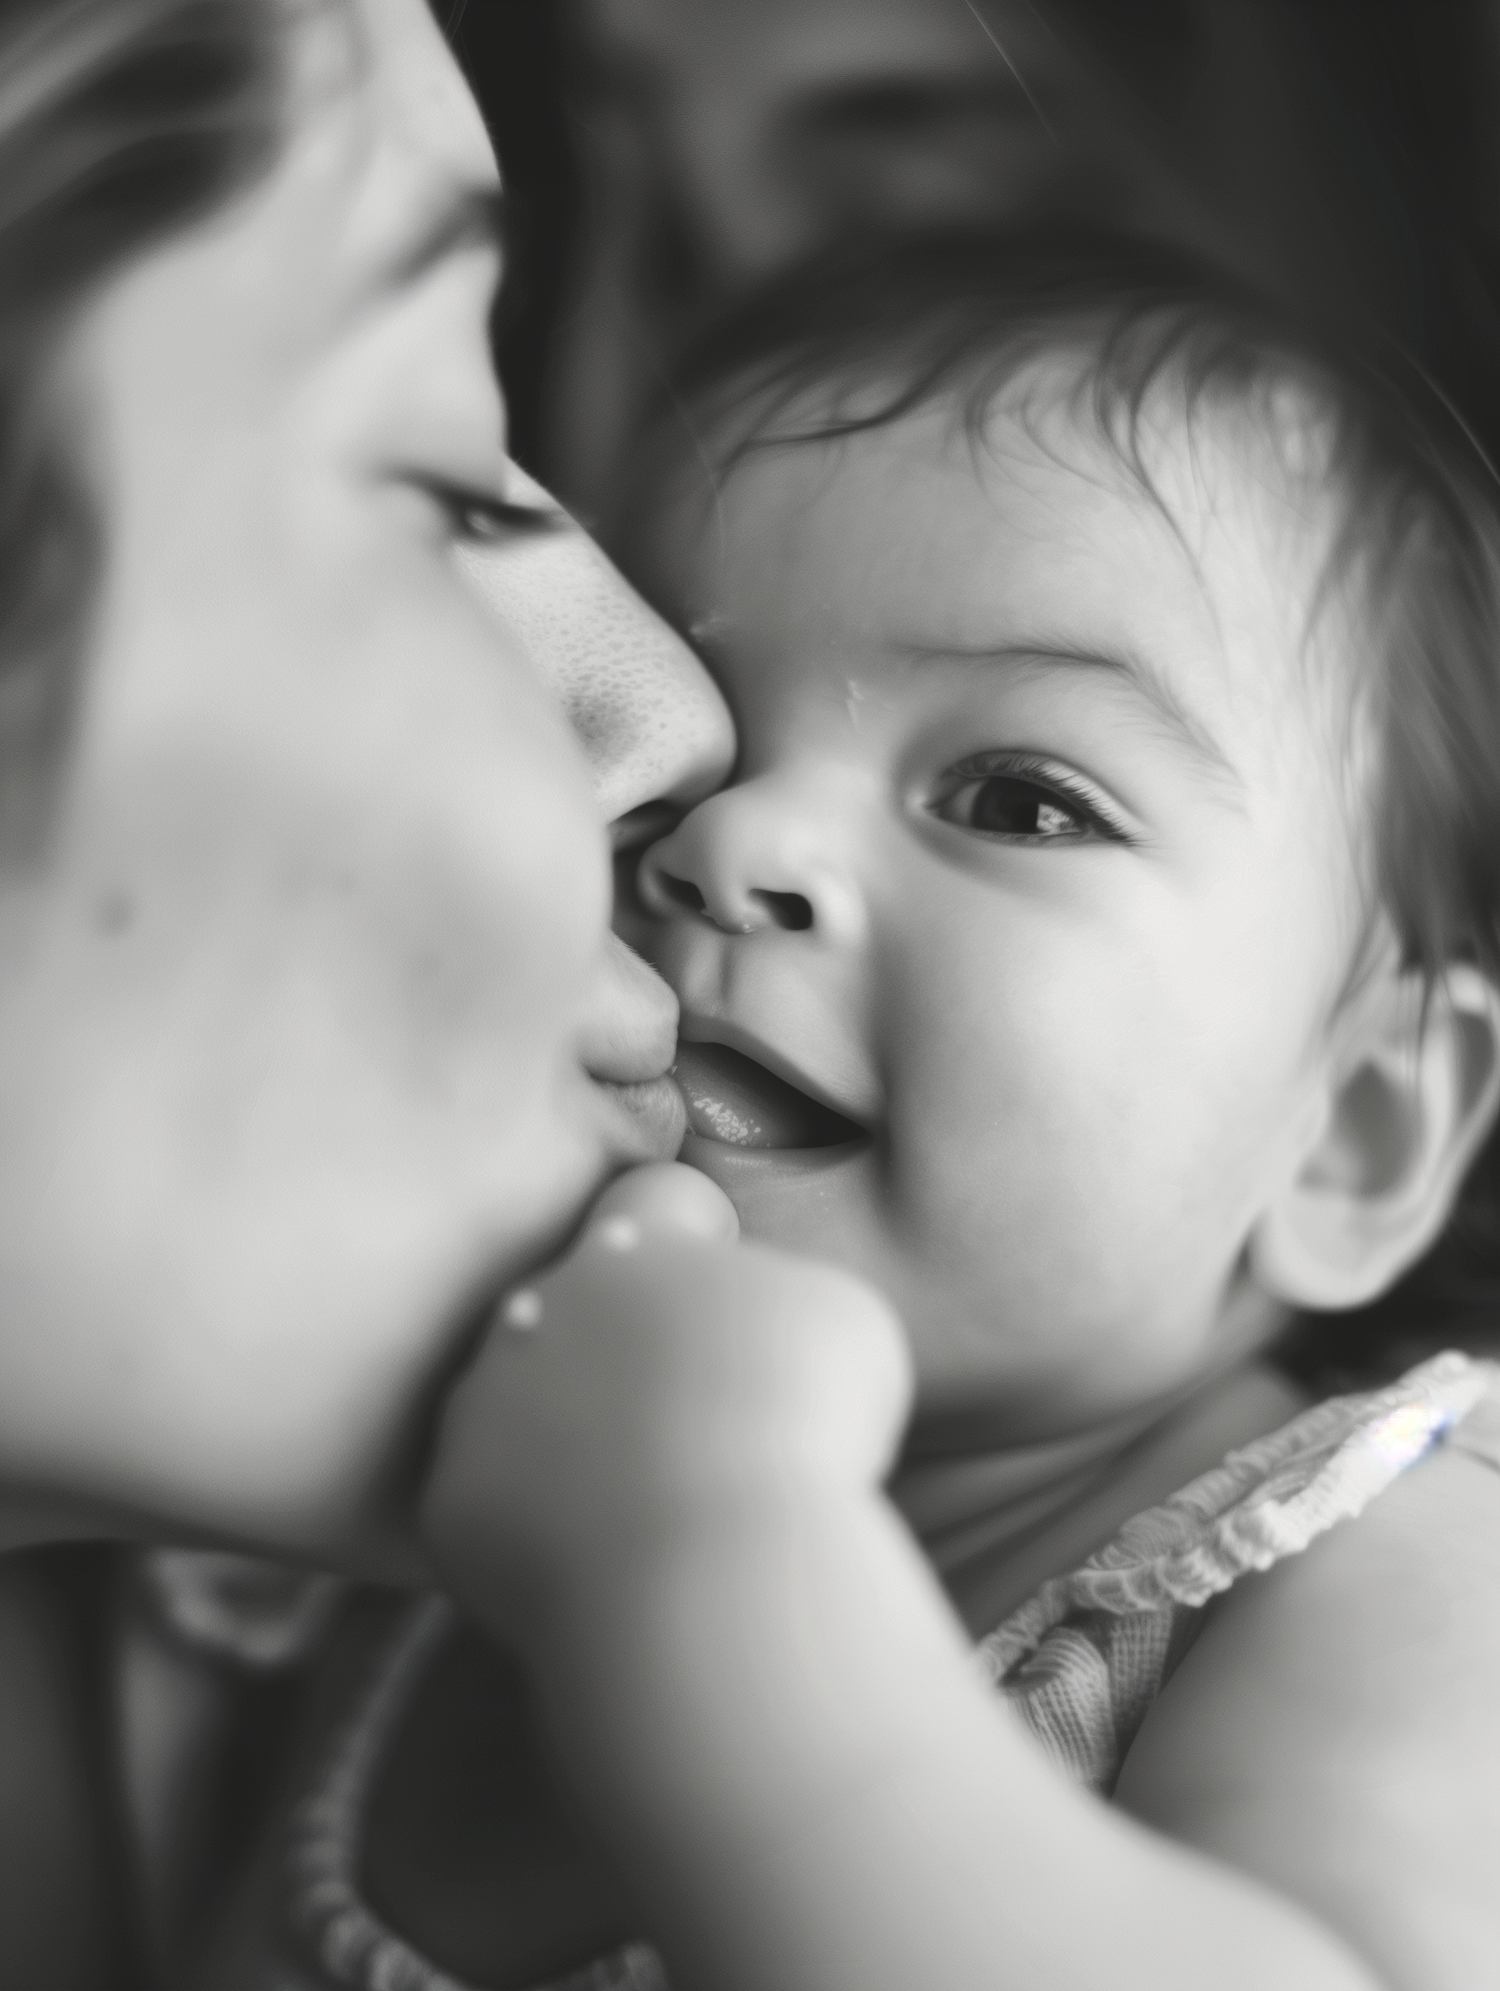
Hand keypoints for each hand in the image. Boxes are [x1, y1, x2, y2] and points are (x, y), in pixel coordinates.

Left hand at [421, 1163, 910, 1653]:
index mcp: (633, 1247)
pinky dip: (543, 1526)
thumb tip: (756, 1321)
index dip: (692, 1240)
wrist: (721, 1568)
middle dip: (622, 1348)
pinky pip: (493, 1502)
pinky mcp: (452, 1498)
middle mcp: (540, 1306)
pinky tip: (611, 1554)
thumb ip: (783, 1292)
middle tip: (692, 1421)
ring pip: (522, 1401)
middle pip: (576, 1307)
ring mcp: (483, 1401)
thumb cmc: (801, 1432)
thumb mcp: (839, 1318)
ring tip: (652, 1497)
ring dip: (572, 1435)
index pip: (652, 1204)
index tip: (722, 1300)